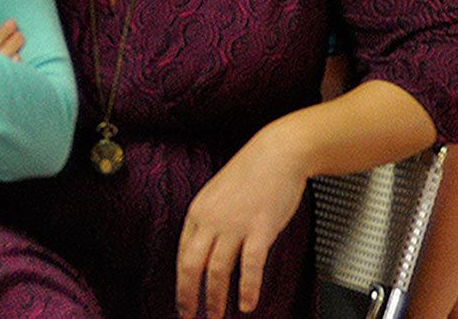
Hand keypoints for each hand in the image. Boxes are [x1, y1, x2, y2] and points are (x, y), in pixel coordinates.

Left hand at [175, 128, 307, 317]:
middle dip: (188, 295)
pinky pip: (250, 267)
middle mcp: (211, 220)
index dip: (181, 280)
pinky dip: (248, 289)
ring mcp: (235, 225)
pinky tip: (247, 304)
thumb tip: (207, 246)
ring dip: (216, 298)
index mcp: (198, 211)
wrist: (276, 154)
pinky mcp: (259, 229)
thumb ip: (211, 220)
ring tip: (216, 316)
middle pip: (192, 265)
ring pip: (217, 270)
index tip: (182, 298)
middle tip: (188, 315)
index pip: (182, 253)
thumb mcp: (218, 194)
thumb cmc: (251, 173)